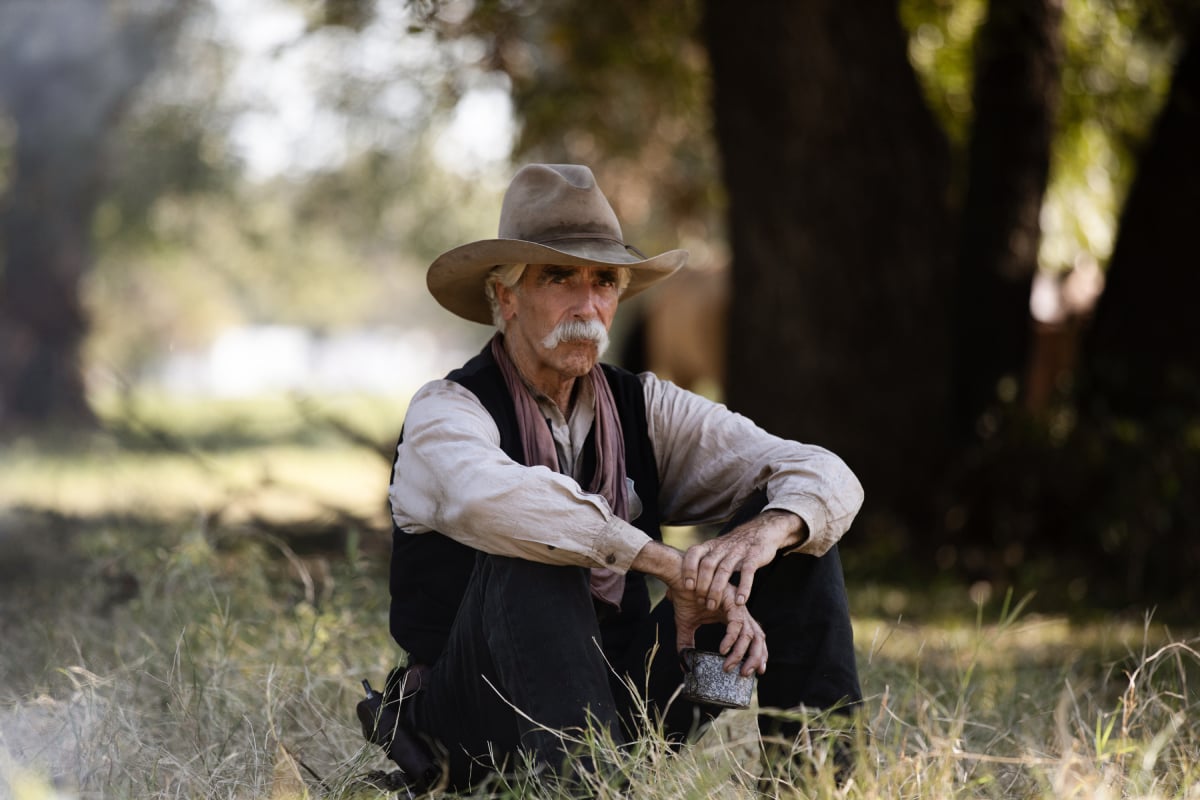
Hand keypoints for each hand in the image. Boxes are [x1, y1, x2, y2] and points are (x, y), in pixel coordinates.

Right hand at [630, 540, 766, 674]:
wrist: (677, 576)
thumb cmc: (684, 597)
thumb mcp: (685, 626)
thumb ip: (687, 645)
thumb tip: (684, 666)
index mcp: (733, 617)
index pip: (753, 638)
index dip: (757, 655)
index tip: (755, 672)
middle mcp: (739, 612)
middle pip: (758, 637)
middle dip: (756, 657)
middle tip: (746, 674)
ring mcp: (736, 605)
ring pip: (748, 633)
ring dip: (741, 652)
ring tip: (729, 666)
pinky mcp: (730, 600)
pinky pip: (736, 623)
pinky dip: (731, 638)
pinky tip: (722, 649)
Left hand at [682, 510, 805, 609]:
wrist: (760, 531)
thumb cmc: (731, 548)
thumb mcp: (714, 552)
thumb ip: (698, 568)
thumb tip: (674, 592)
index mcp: (710, 546)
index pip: (693, 553)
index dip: (688, 569)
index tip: (687, 587)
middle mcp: (722, 548)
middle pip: (708, 565)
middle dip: (702, 585)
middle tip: (700, 602)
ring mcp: (737, 551)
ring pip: (724, 570)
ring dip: (717, 590)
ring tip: (712, 606)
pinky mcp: (753, 556)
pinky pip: (747, 572)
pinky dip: (744, 587)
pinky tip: (740, 602)